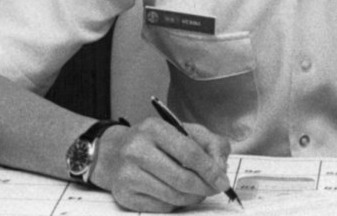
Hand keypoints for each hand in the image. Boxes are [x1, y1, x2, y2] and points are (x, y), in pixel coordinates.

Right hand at [90, 118, 231, 211]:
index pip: (189, 152)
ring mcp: (128, 174)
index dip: (210, 169)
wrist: (112, 152)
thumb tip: (221, 166)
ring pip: (172, 195)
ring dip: (192, 197)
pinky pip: (160, 206)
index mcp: (155, 128)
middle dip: (204, 187)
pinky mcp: (124, 195)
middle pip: (181, 177)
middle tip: (215, 189)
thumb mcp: (181, 130)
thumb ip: (207, 142)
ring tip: (199, 192)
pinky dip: (176, 203)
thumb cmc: (154, 141)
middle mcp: (138, 149)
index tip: (223, 181)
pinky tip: (179, 194)